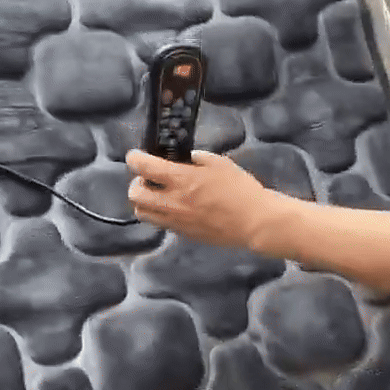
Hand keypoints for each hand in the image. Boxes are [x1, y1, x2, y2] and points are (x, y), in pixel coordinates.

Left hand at [126, 149, 274, 248]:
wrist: (254, 223)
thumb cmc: (240, 190)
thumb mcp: (220, 164)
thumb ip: (198, 158)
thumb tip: (186, 159)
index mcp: (181, 180)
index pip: (143, 167)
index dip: (134, 158)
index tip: (136, 156)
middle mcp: (172, 202)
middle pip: (135, 194)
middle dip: (136, 183)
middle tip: (149, 179)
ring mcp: (175, 221)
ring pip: (142, 213)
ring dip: (145, 201)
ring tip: (159, 195)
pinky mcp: (182, 234)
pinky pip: (160, 223)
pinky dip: (160, 213)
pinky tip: (175, 207)